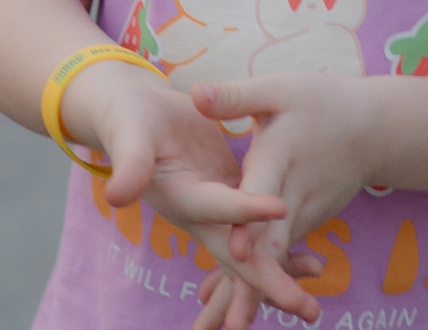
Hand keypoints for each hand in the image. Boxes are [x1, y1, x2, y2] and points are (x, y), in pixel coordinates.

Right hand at [65, 64, 310, 310]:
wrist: (135, 117)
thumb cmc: (129, 119)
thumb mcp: (129, 135)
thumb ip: (129, 163)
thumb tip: (115, 196)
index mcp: (179, 196)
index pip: (216, 206)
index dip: (245, 209)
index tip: (281, 207)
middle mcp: (198, 215)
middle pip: (236, 255)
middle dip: (270, 282)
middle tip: (306, 309)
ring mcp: (215, 213)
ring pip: (249, 253)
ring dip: (279, 276)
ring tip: (312, 306)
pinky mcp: (228, 201)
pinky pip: (256, 235)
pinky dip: (280, 252)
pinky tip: (311, 267)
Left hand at [182, 74, 382, 325]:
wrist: (373, 129)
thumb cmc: (320, 103)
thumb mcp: (278, 91)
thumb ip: (236, 97)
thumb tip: (196, 96)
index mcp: (282, 158)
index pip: (264, 195)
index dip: (251, 221)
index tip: (239, 251)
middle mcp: (294, 197)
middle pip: (273, 244)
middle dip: (258, 285)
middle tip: (236, 325)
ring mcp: (304, 217)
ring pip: (276, 260)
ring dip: (254, 293)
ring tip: (229, 328)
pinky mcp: (303, 226)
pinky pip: (279, 258)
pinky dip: (259, 284)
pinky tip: (232, 311)